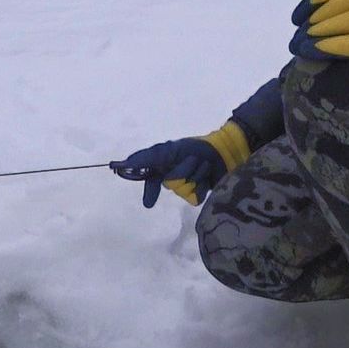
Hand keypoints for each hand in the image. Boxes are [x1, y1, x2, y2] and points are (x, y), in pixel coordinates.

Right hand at [112, 133, 230, 207]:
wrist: (224, 152)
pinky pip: (195, 198)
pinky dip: (203, 186)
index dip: (148, 189)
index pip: (149, 179)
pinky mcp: (198, 195)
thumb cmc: (196, 147)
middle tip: (193, 159)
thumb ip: (147, 157)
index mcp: (162, 165)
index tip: (146, 200)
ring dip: (196, 175)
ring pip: (184, 191)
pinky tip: (208, 178)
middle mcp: (171, 177)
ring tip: (204, 166)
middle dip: (183, 170)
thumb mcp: (170, 149)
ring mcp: (185, 187)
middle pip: (170, 184)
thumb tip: (124, 164)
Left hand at [292, 0, 348, 67]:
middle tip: (300, 33)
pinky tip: (317, 51)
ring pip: (333, 26)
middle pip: (328, 9)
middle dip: (311, 22)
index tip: (300, 12)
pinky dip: (329, 48)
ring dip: (315, 35)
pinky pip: (346, 44)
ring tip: (304, 43)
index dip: (311, 1)